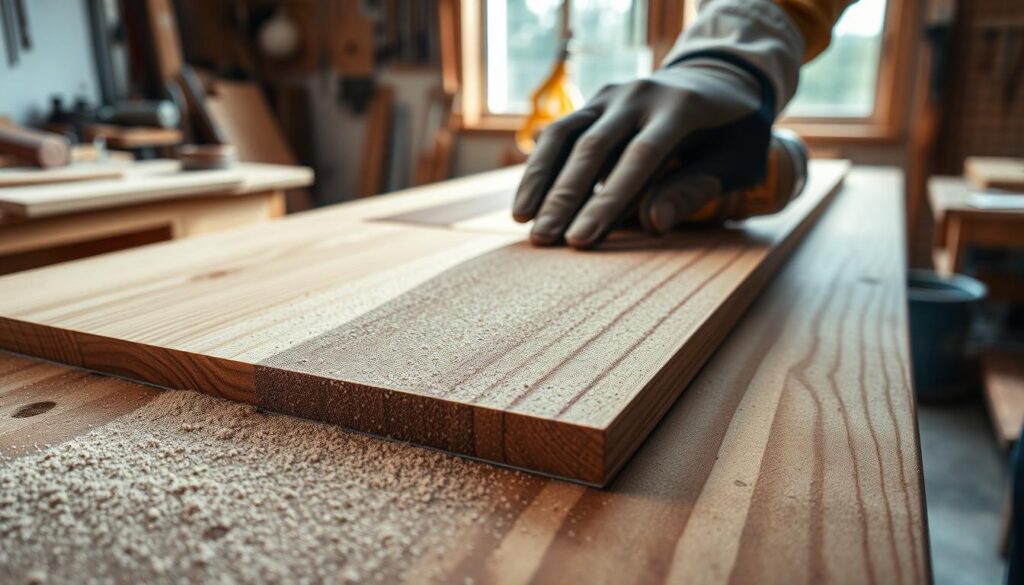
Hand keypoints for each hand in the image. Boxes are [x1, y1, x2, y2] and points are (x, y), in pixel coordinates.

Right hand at [512, 56, 775, 248]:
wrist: (720, 79)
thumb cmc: (735, 133)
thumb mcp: (737, 161)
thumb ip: (697, 188)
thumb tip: (653, 224)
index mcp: (681, 107)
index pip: (638, 159)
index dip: (607, 202)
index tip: (580, 240)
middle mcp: (640, 94)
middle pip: (593, 147)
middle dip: (564, 197)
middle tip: (543, 239)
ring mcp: (612, 94)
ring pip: (565, 134)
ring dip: (539, 179)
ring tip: (522, 221)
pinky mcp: (595, 102)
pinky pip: (560, 133)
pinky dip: (540, 167)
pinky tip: (527, 202)